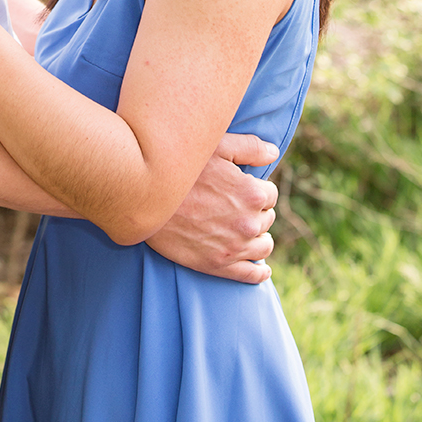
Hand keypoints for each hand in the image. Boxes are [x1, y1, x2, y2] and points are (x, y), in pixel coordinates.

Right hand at [145, 133, 278, 283]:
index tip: (242, 186)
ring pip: (263, 246)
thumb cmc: (182, 168)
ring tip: (246, 231)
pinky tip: (261, 269)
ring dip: (258, 237)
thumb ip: (250, 147)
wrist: (147, 198)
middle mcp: (248, 223)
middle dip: (256, 211)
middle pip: (266, 219)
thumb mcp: (217, 146)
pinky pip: (250, 275)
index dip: (257, 188)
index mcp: (252, 194)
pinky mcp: (218, 265)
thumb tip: (273, 153)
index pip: (270, 194)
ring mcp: (234, 247)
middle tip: (236, 205)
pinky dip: (259, 272)